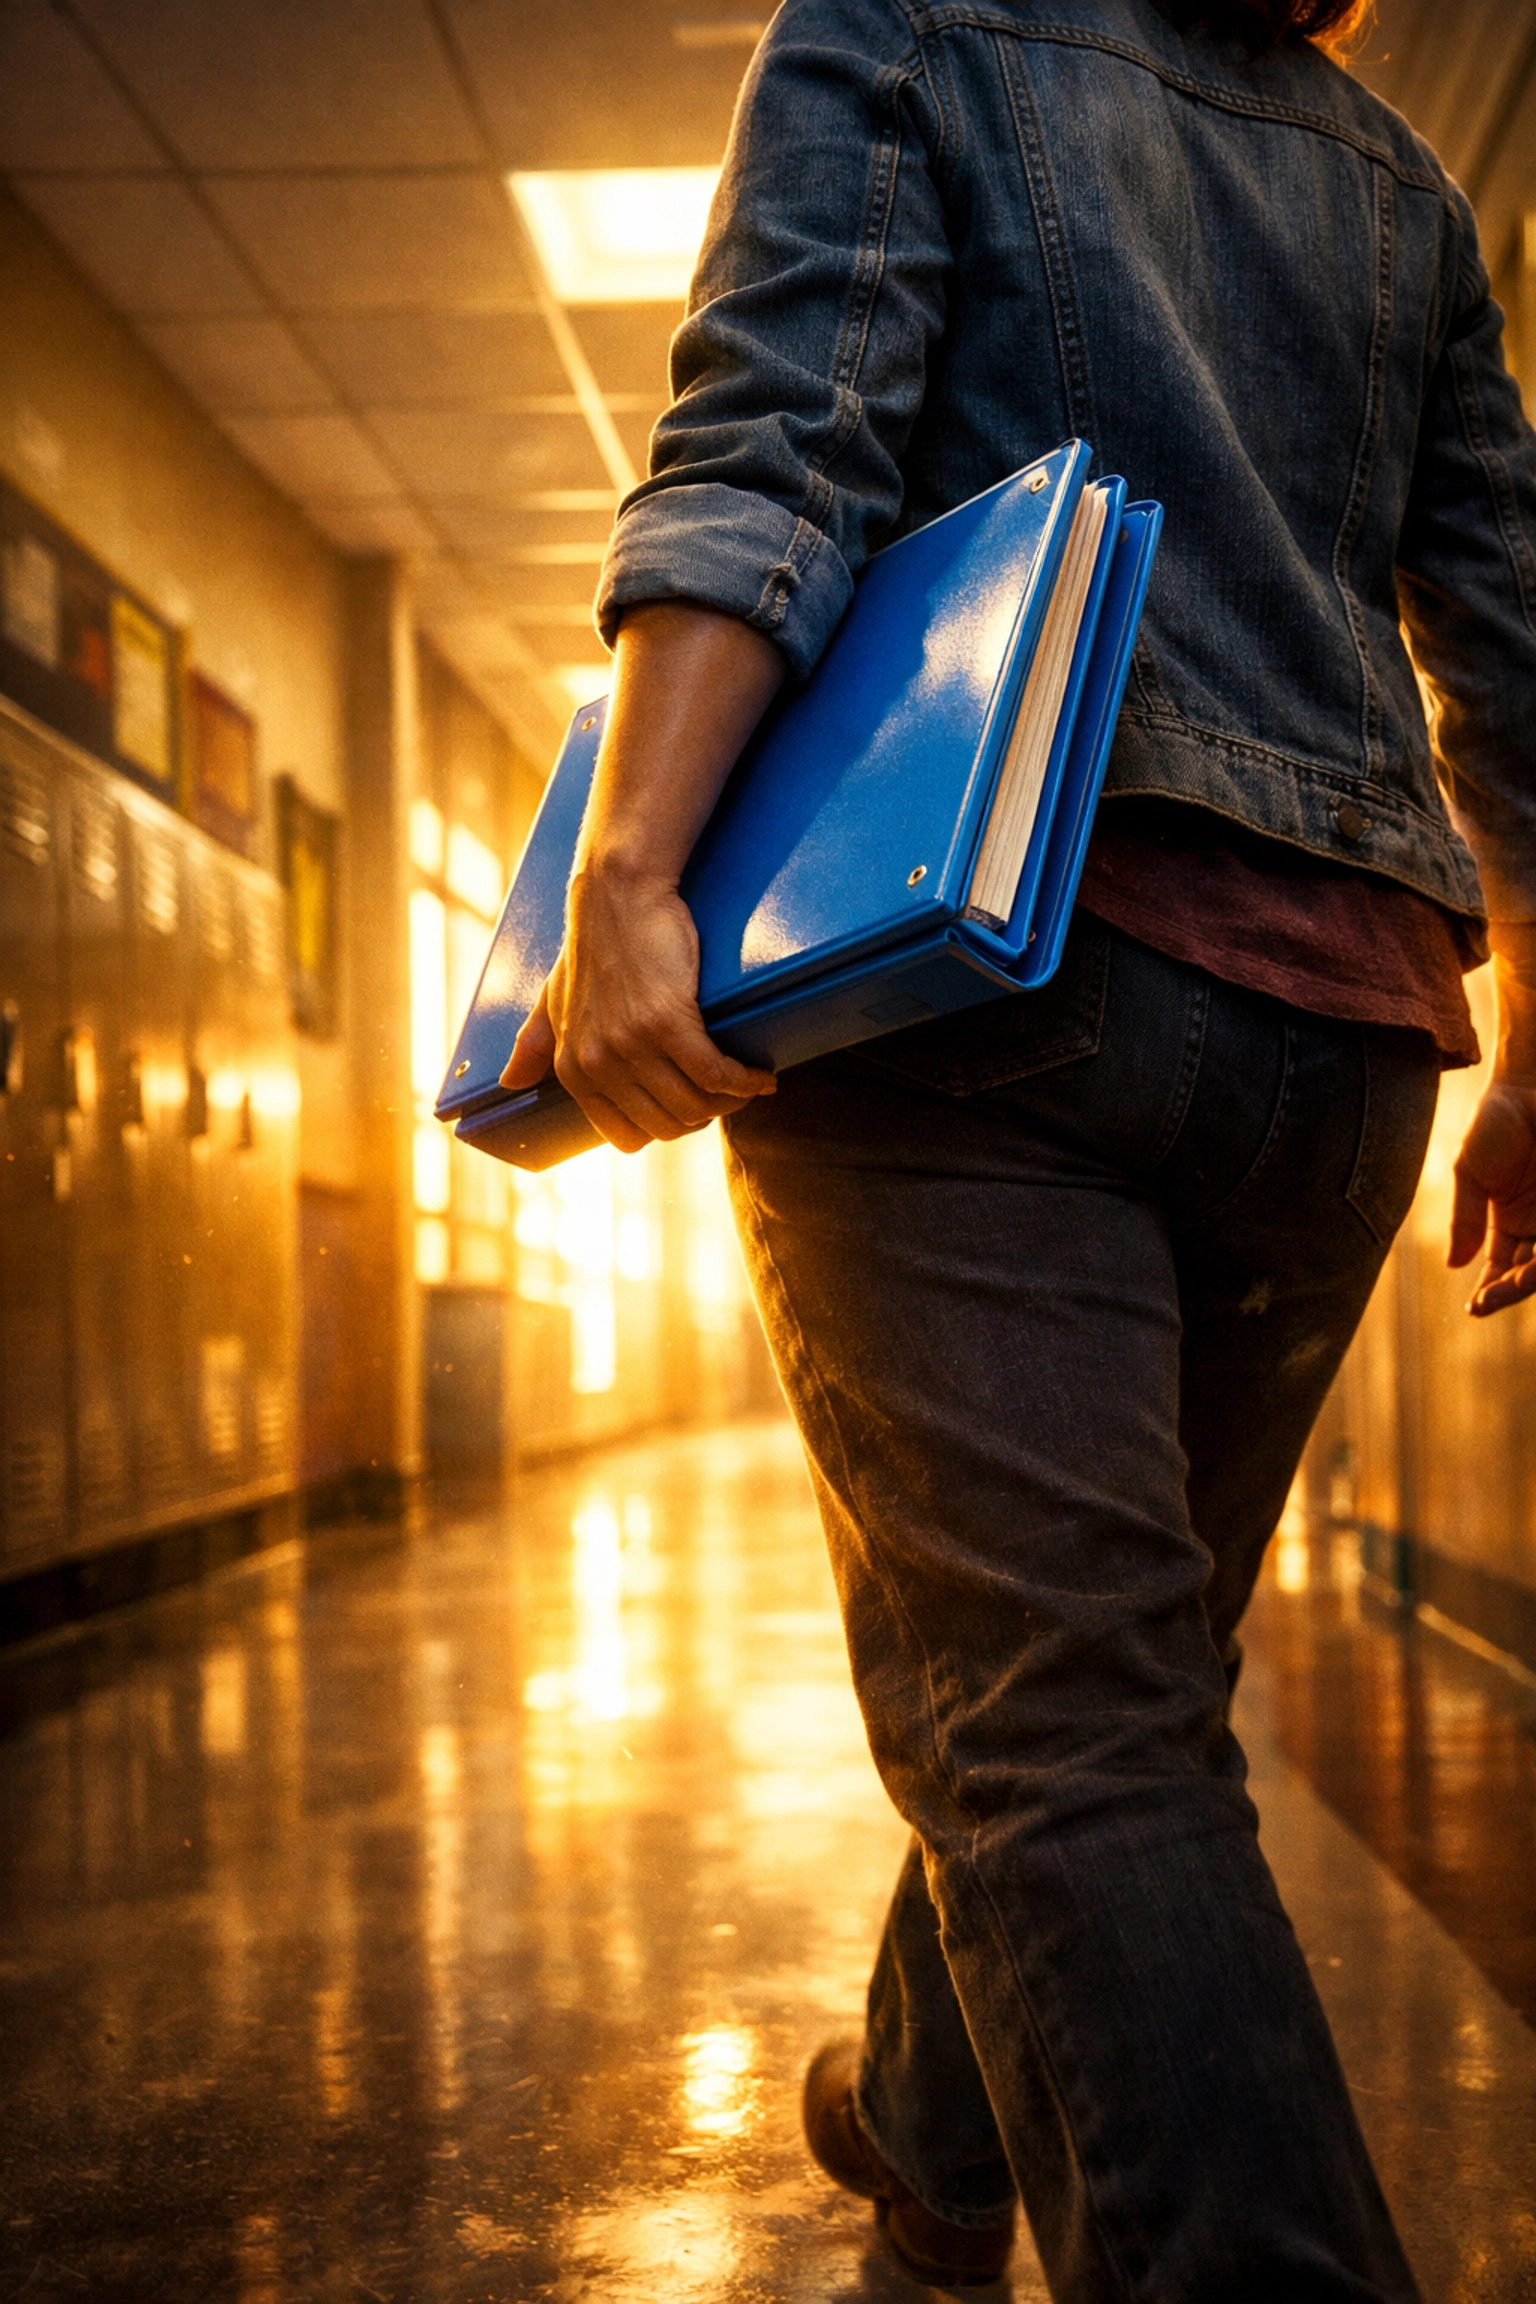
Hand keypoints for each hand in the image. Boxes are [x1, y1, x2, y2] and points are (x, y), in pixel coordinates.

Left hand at [499, 864, 773, 1153]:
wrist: (618, 894)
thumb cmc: (592, 945)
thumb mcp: (552, 999)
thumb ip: (533, 1043)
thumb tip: (510, 1081)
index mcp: (572, 1069)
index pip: (627, 1136)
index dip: (666, 1129)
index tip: (690, 1110)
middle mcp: (599, 1064)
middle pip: (669, 1126)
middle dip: (704, 1119)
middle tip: (727, 1097)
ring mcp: (632, 1045)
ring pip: (696, 1106)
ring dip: (730, 1102)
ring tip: (748, 1084)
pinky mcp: (668, 1021)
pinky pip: (716, 1074)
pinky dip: (745, 1081)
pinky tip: (759, 1076)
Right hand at [1449, 1080, 1535, 1315]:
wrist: (1529, 1086)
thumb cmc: (1497, 1122)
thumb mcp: (1470, 1173)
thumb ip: (1464, 1219)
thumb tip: (1454, 1265)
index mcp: (1509, 1224)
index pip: (1502, 1269)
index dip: (1491, 1292)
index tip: (1475, 1306)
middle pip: (1530, 1272)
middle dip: (1512, 1289)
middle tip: (1492, 1297)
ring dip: (1533, 1276)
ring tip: (1516, 1282)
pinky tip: (1532, 1265)